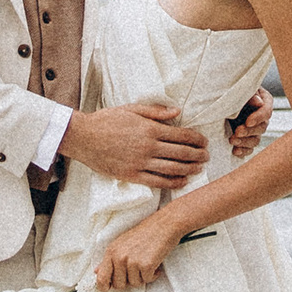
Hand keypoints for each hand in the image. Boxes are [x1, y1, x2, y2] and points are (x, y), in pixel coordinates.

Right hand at [61, 98, 208, 187]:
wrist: (83, 137)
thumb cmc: (107, 120)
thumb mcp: (132, 109)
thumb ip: (156, 112)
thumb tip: (177, 112)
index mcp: (150, 129)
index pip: (181, 135)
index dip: (196, 139)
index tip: (205, 141)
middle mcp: (148, 147)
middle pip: (181, 153)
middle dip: (198, 155)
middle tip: (207, 156)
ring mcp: (140, 163)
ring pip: (172, 169)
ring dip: (190, 169)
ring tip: (199, 169)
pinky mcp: (131, 175)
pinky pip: (156, 182)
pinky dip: (172, 183)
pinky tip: (182, 181)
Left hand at [93, 209, 180, 291]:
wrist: (164, 224)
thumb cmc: (144, 233)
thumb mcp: (122, 243)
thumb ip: (109, 259)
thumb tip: (97, 272)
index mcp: (111, 251)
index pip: (101, 279)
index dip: (106, 286)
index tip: (111, 286)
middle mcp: (119, 257)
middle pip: (118, 285)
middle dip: (128, 280)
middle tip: (136, 268)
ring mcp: (132, 261)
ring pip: (134, 284)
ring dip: (142, 277)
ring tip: (146, 263)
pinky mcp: (146, 265)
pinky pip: (147, 280)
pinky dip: (153, 274)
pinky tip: (155, 264)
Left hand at [227, 91, 273, 162]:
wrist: (221, 98)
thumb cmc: (233, 90)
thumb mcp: (240, 89)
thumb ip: (250, 95)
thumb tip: (259, 102)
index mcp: (264, 101)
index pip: (266, 111)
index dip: (258, 118)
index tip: (248, 121)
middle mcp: (262, 117)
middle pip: (262, 127)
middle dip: (249, 131)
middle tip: (237, 131)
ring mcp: (254, 130)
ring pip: (255, 140)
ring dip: (244, 142)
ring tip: (232, 140)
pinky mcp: (246, 139)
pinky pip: (248, 149)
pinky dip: (242, 151)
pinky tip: (235, 151)